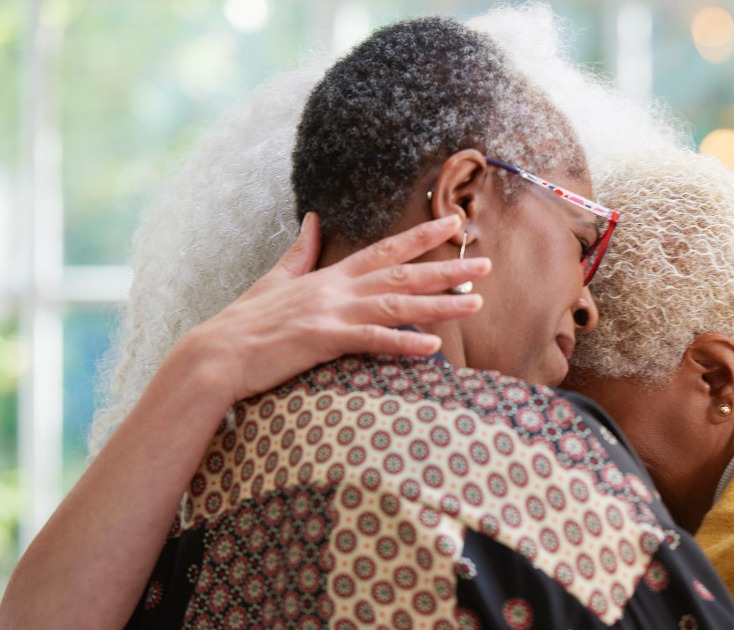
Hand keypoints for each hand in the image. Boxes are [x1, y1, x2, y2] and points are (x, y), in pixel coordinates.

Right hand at [180, 213, 489, 403]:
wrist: (214, 354)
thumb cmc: (245, 323)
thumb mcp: (276, 279)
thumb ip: (300, 252)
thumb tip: (313, 219)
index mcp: (330, 276)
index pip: (385, 250)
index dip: (422, 236)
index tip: (454, 223)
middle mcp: (336, 289)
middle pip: (402, 273)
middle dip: (446, 267)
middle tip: (486, 262)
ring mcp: (331, 313)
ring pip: (396, 304)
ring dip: (439, 304)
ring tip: (476, 303)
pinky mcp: (322, 340)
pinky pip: (370, 340)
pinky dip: (402, 342)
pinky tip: (433, 347)